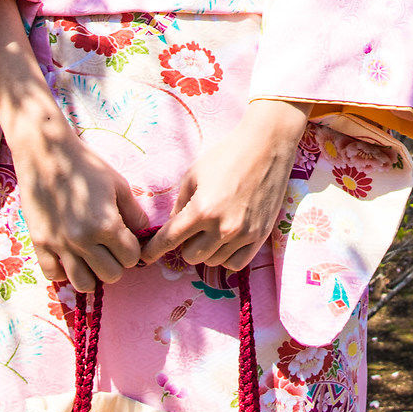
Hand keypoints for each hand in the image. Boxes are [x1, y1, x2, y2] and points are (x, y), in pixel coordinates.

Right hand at [6, 104, 151, 292]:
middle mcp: (83, 240)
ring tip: (90, 256)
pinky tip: (69, 255)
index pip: (131, 259)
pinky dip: (64, 270)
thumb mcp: (119, 185)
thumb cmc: (86, 166)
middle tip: (109, 246)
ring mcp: (59, 244)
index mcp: (106, 225)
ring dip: (92, 272)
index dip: (132, 249)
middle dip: (115, 263)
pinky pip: (54, 275)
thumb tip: (143, 235)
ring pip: (84, 283)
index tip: (124, 237)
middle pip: (111, 275)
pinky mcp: (39, 243)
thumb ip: (135, 215)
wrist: (47, 153)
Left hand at [147, 98, 309, 273]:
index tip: (146, 256)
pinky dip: (226, 257)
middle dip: (184, 246)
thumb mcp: (193, 175)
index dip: (153, 251)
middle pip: (190, 256)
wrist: (266, 148)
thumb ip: (180, 204)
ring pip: (213, 262)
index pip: (170, 240)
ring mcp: (243, 235)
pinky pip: (236, 263)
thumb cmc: (226, 156)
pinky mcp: (260, 236)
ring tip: (209, 232)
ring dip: (206, 251)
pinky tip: (224, 242)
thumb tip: (172, 226)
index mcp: (201, 210)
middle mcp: (222, 227)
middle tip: (190, 231)